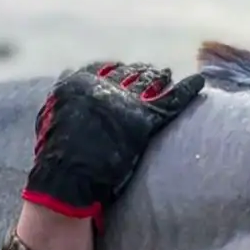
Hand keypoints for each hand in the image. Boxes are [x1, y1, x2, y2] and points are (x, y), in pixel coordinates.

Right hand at [21, 61, 204, 222]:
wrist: (66, 180)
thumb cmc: (56, 158)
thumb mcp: (50, 118)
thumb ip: (64, 100)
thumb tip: (70, 81)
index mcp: (78, 82)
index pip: (106, 69)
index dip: (118, 72)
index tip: (127, 73)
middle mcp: (102, 85)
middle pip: (129, 74)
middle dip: (142, 74)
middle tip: (154, 74)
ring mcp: (124, 101)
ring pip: (150, 83)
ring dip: (161, 79)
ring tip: (169, 77)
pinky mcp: (143, 119)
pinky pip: (171, 100)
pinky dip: (187, 90)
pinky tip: (199, 82)